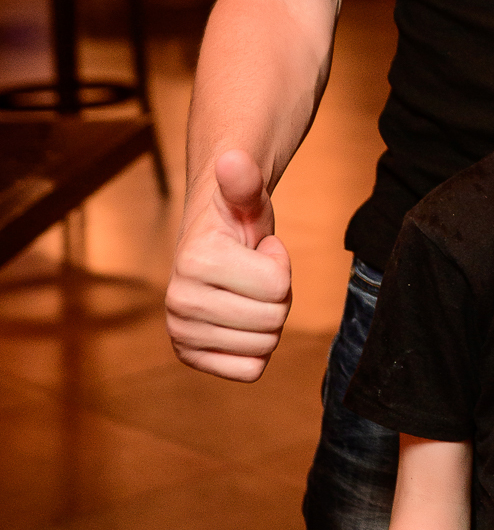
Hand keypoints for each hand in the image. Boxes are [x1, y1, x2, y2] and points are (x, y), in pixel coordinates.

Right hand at [165, 150, 291, 381]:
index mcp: (195, 262)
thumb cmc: (236, 220)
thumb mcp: (247, 197)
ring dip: (266, 319)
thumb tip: (232, 158)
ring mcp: (180, 333)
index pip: (279, 287)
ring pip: (265, 346)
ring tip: (246, 292)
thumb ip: (244, 180)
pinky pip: (250, 371)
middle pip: (274, 319)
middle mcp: (179, 302)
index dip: (279, 264)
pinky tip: (240, 321)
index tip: (257, 249)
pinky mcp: (190, 357)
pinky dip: (256, 349)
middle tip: (253, 273)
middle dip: (276, 294)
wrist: (213, 244)